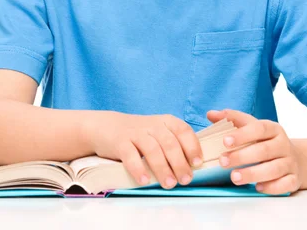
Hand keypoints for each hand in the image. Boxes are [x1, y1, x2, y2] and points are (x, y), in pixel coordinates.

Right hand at [89, 111, 203, 189]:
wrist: (109, 127)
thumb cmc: (141, 135)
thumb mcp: (159, 133)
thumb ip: (174, 145)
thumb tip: (194, 168)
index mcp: (166, 122)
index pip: (183, 130)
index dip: (192, 146)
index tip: (198, 163)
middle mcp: (153, 125)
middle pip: (169, 142)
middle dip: (179, 162)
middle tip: (185, 180)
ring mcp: (136, 133)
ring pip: (152, 149)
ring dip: (162, 168)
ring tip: (169, 184)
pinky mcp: (120, 142)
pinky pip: (130, 155)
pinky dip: (138, 168)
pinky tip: (144, 181)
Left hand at [207, 108, 302, 194]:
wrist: (296, 158)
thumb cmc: (266, 141)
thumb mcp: (253, 127)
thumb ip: (233, 120)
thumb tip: (210, 114)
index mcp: (273, 128)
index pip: (259, 128)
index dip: (242, 134)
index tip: (225, 141)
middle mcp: (283, 144)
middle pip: (264, 150)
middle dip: (242, 157)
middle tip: (223, 162)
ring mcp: (290, 162)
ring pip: (274, 169)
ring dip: (253, 174)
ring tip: (234, 177)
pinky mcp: (294, 179)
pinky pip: (285, 184)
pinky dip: (271, 187)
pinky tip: (257, 187)